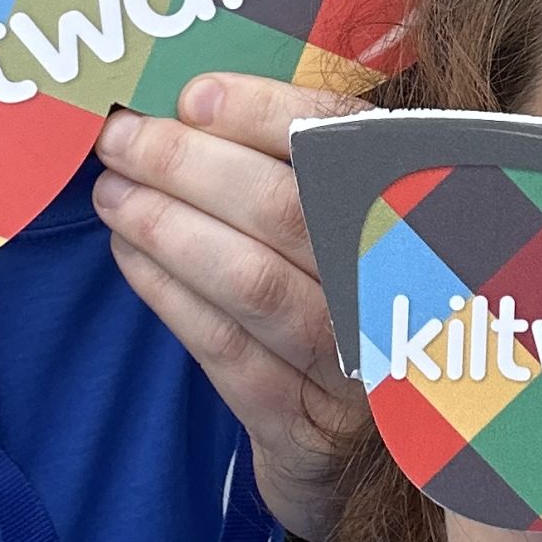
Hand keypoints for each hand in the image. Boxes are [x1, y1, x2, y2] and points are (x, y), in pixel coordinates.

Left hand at [93, 74, 367, 541]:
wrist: (376, 446)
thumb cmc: (356, 294)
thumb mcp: (366, 223)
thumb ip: (314, 160)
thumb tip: (198, 100)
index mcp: (429, 214)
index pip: (354, 146)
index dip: (270, 115)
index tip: (195, 95)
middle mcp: (402, 286)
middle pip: (289, 210)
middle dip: (189, 166)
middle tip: (122, 139)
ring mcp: (358, 364)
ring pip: (252, 282)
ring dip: (168, 229)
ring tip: (112, 193)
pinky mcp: (308, 427)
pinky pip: (227, 349)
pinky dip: (170, 295)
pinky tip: (131, 254)